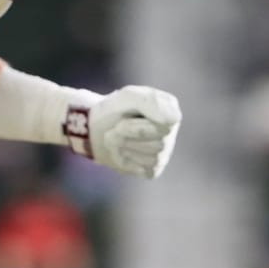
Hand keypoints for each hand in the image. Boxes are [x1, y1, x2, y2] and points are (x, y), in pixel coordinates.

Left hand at [65, 85, 180, 178]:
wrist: (95, 128)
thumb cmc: (114, 110)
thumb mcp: (128, 97)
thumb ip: (151, 101)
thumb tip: (173, 119)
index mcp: (170, 109)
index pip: (168, 124)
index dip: (141, 123)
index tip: (126, 115)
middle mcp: (171, 131)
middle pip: (159, 142)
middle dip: (130, 135)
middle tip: (116, 127)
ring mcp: (164, 152)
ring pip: (151, 157)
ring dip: (126, 147)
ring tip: (116, 137)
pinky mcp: (153, 169)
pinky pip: (145, 170)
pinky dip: (128, 161)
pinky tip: (122, 151)